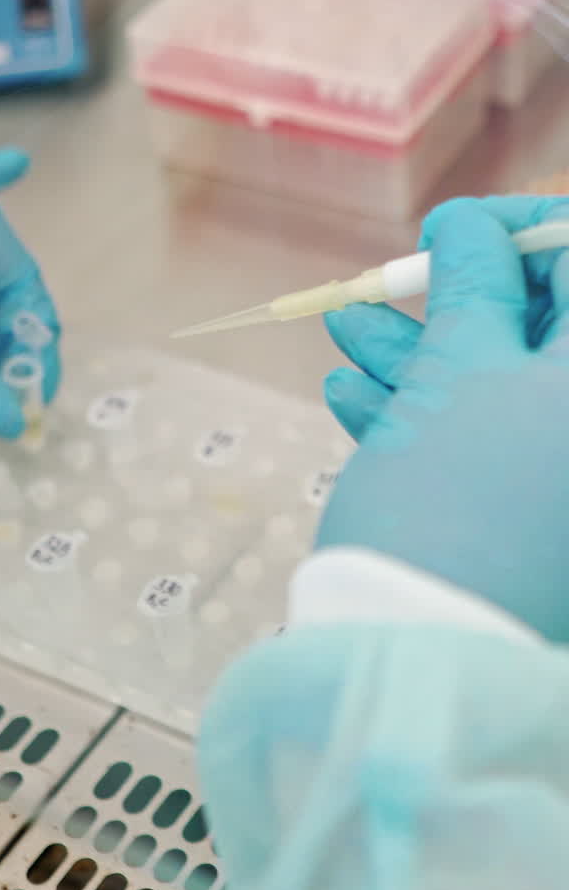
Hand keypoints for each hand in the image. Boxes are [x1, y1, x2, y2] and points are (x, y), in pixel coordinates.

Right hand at [318, 195, 568, 639]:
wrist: (417, 660)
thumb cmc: (451, 496)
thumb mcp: (459, 372)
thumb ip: (474, 285)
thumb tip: (472, 229)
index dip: (517, 234)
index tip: (448, 229)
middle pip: (541, 337)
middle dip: (456, 302)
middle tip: (388, 284)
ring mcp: (557, 490)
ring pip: (503, 396)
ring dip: (420, 356)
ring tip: (342, 331)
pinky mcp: (524, 529)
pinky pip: (486, 455)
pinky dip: (423, 421)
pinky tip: (352, 394)